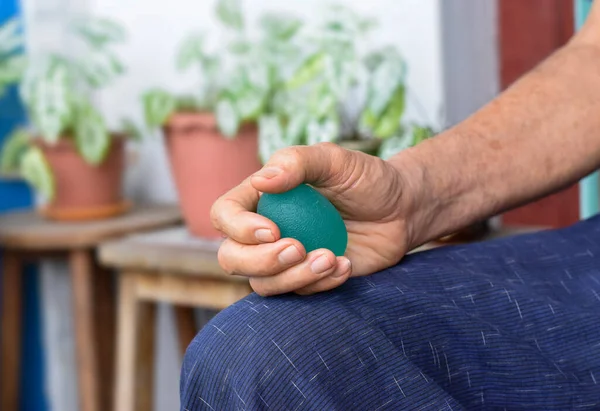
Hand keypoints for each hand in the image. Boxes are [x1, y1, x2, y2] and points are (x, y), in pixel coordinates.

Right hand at [211, 142, 421, 295]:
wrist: (401, 210)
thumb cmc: (366, 179)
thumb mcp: (335, 159)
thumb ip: (297, 162)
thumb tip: (261, 181)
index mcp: (262, 197)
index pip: (225, 214)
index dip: (238, 227)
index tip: (273, 229)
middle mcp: (266, 230)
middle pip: (233, 257)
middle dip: (261, 261)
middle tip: (298, 248)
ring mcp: (285, 258)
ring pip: (263, 284)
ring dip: (294, 276)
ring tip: (331, 258)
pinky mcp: (307, 279)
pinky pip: (298, 293)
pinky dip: (320, 284)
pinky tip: (345, 265)